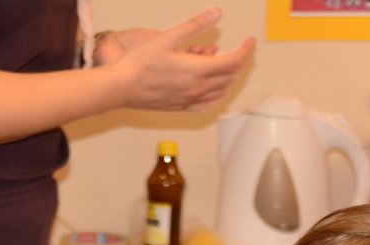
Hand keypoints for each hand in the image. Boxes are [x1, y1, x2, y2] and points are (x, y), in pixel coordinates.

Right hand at [99, 7, 255, 111]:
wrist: (120, 88)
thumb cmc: (139, 63)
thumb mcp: (168, 37)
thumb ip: (195, 25)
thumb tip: (216, 12)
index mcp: (198, 71)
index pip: (234, 61)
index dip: (246, 50)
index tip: (249, 41)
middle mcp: (197, 89)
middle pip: (230, 76)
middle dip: (239, 62)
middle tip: (240, 49)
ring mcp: (189, 100)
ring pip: (220, 91)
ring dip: (229, 78)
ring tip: (226, 65)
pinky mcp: (179, 108)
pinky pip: (206, 105)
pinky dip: (216, 96)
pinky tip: (214, 91)